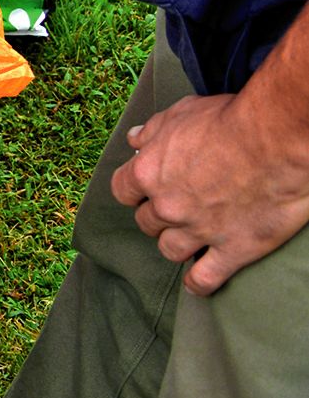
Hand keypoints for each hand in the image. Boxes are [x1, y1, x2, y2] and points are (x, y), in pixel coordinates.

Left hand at [110, 91, 308, 294]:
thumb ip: (153, 131)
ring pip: (170, 250)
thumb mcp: (181, 114)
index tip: (145, 190)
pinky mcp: (232, 250)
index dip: (134, 192)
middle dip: (157, 217)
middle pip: (147, 222)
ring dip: (175, 245)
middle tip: (176, 211)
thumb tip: (134, 140)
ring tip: (188, 240)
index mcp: (149, 172)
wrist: (275, 142)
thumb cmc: (229, 120)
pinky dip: (198, 283)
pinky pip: (205, 278)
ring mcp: (199, 231)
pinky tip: (196, 282)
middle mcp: (168, 205)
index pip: (122, 191)